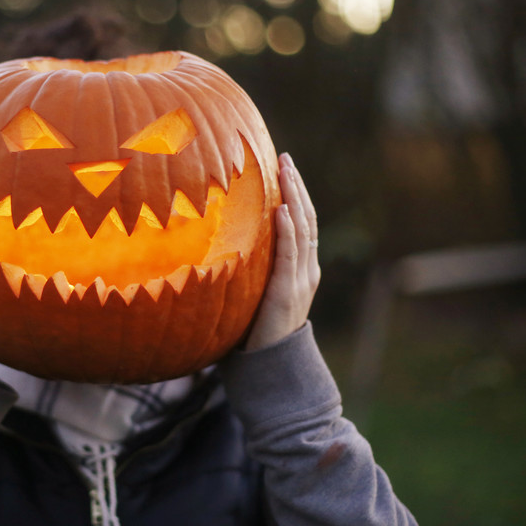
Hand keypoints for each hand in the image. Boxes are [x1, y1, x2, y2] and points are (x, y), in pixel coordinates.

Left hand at [244, 153, 319, 351]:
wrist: (270, 367)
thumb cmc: (254, 333)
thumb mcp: (253, 294)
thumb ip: (248, 272)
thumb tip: (219, 249)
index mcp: (299, 269)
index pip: (302, 223)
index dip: (296, 194)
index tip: (284, 168)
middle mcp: (305, 270)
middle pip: (306, 219)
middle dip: (297, 187)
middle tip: (285, 159)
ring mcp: (300, 279)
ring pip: (303, 230)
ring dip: (294, 197)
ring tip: (286, 171)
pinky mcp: (288, 291)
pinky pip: (291, 254)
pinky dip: (289, 230)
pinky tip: (283, 209)